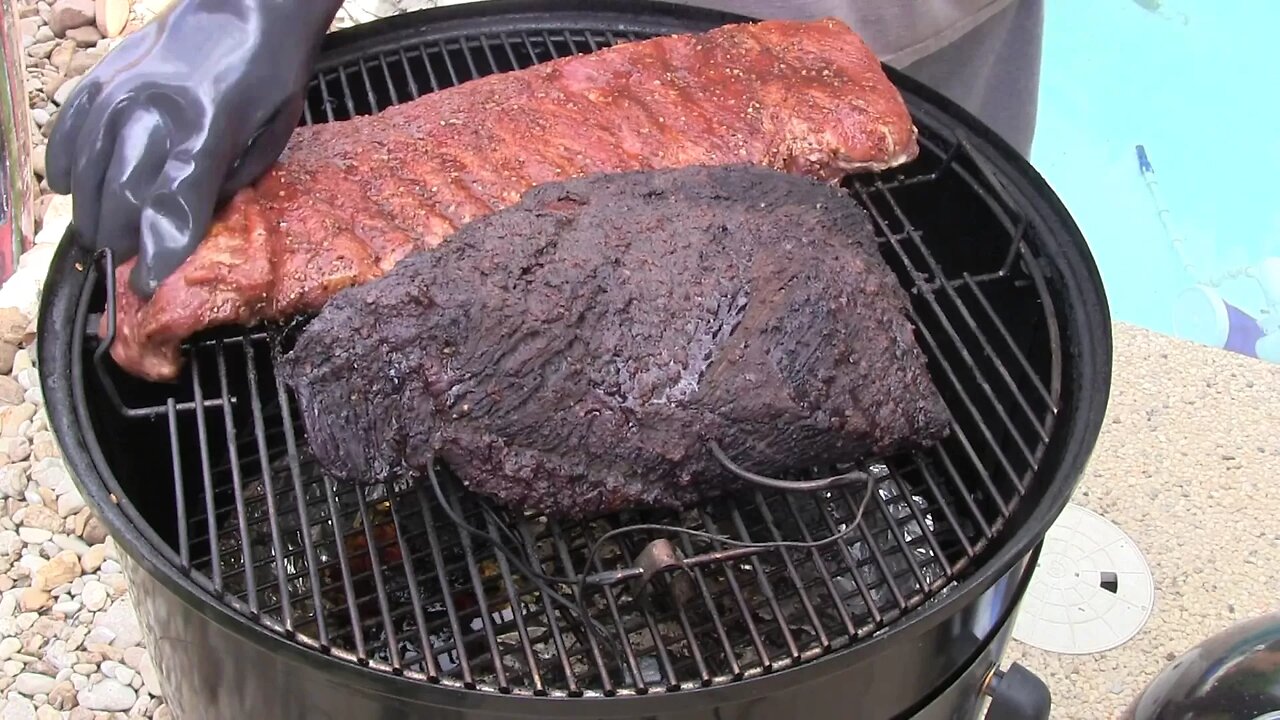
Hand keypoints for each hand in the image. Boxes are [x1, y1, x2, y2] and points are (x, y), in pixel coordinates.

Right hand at [45, 0, 342, 298]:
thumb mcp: (269, 140)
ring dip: (94, 214)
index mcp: (207, 130)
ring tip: (108, 235)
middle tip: (130, 261)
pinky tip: (76, 188)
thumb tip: (183, 229)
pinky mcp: (97, 79)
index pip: (172, 208)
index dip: (157, 256)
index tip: (147, 287)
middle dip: (123, 241)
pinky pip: (66, 135)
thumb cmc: (268, 76)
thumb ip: (225, 186)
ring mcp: (118, 92)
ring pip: (86, 175)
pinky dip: (68, 168)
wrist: (246, 3)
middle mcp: (152, 112)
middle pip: (119, 200)